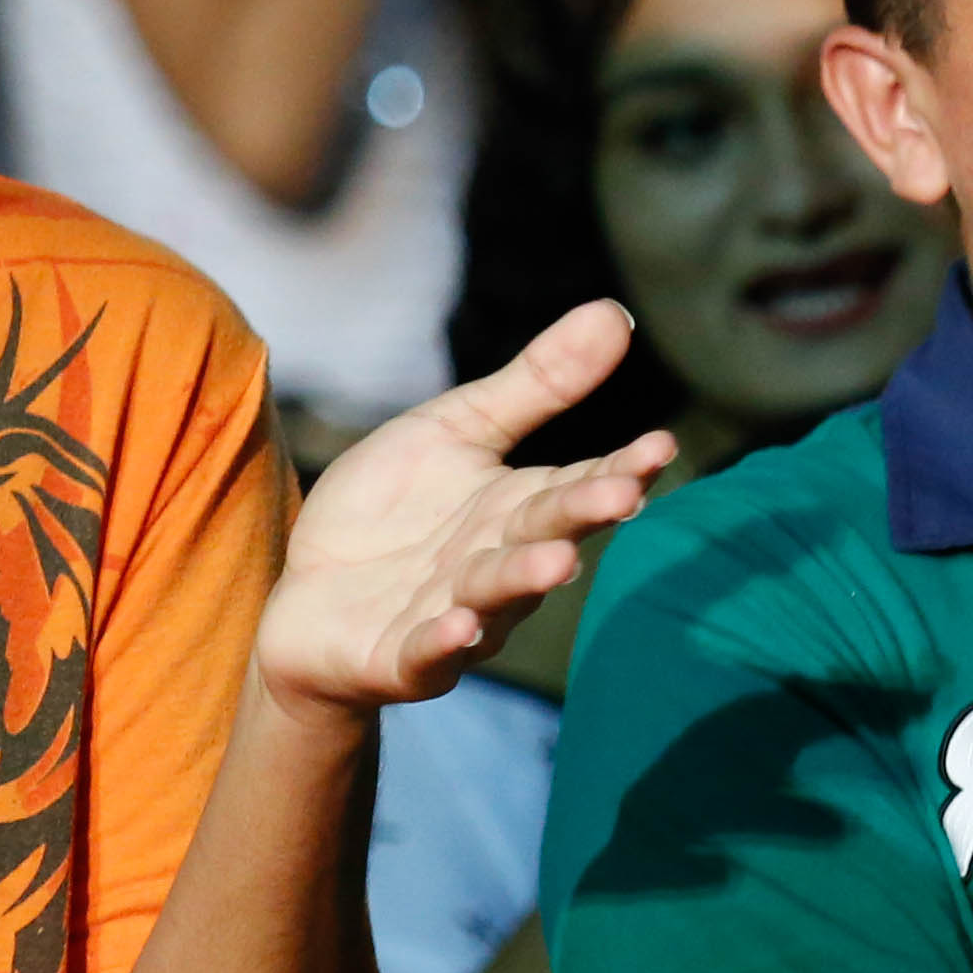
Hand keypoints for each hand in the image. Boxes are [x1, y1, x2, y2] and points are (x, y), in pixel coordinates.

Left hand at [259, 300, 674, 714]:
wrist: (310, 600)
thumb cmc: (393, 511)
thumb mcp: (457, 430)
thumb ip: (536, 384)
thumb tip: (616, 313)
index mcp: (518, 507)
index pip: (581, 483)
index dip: (622, 468)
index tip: (661, 446)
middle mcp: (501, 565)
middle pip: (547, 535)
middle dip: (582, 516)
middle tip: (624, 495)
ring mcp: (458, 615)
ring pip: (496, 596)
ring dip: (524, 580)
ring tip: (557, 562)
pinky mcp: (403, 658)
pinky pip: (428, 654)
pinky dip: (445, 643)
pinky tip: (460, 627)